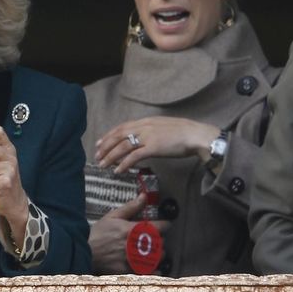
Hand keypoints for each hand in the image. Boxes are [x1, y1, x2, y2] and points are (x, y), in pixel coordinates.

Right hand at [89, 194, 169, 273]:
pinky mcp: (129, 271)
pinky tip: (152, 266)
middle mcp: (134, 244)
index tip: (166, 225)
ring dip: (158, 254)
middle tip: (156, 238)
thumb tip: (144, 196)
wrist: (86, 251)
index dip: (165, 225)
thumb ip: (131, 207)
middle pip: (159, 243)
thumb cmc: (99, 233)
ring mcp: (132, 259)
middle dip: (160, 240)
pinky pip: (149, 272)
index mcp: (131, 229)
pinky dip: (154, 269)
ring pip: (156, 257)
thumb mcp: (113, 216)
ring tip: (153, 251)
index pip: (158, 227)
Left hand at [95, 116, 218, 172]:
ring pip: (123, 146)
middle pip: (118, 136)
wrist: (196, 135)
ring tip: (103, 165)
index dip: (109, 135)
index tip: (100, 142)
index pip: (122, 127)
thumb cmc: (184, 133)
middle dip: (105, 146)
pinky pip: (134, 156)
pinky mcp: (153, 147)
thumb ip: (151, 131)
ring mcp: (148, 136)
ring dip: (111, 156)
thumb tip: (143, 139)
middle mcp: (144, 127)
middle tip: (96, 155)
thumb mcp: (163, 127)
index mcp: (146, 121)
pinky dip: (124, 163)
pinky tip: (118, 170)